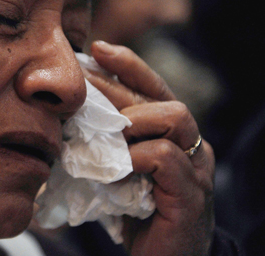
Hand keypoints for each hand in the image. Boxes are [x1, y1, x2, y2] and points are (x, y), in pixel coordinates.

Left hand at [85, 41, 214, 255]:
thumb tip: (68, 113)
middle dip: (118, 84)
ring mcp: (196, 169)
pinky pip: (167, 158)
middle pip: (161, 97)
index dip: (128, 65)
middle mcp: (191, 146)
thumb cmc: (136, 215)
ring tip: (110, 133)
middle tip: (82, 78)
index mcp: (172, 136)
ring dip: (136, 120)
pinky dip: (140, 155)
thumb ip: (108, 143)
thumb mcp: (119, 170)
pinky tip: (120, 165)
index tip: (97, 48)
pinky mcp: (191, 195)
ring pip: (176, 117)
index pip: (154, 88)